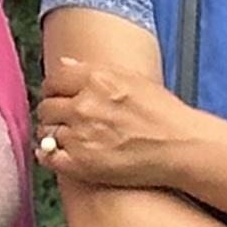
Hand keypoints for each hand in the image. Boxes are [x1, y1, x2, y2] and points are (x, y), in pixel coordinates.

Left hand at [34, 55, 201, 190]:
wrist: (180, 148)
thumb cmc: (163, 114)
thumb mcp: (132, 79)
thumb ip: (94, 70)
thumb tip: (64, 63)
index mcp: (96, 80)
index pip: (54, 80)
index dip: (55, 90)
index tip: (60, 97)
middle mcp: (84, 106)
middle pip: (46, 107)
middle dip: (54, 113)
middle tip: (66, 120)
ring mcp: (80, 136)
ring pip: (46, 133)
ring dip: (54, 135)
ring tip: (72, 139)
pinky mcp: (81, 164)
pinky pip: (49, 158)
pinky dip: (51, 156)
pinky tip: (61, 155)